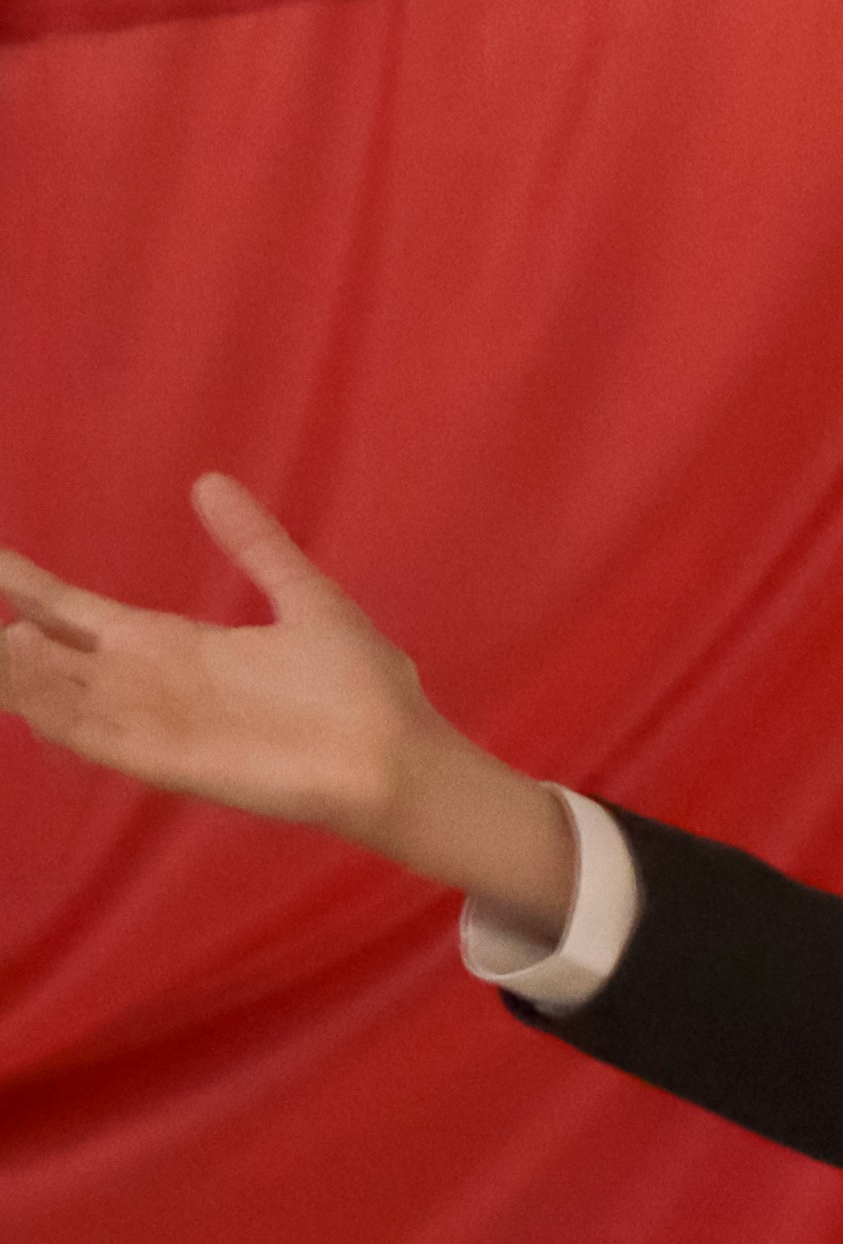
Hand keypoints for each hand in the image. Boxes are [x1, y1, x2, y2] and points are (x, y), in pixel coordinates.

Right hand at [0, 477, 449, 845]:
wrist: (401, 755)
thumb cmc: (364, 687)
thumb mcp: (305, 597)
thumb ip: (256, 546)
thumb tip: (209, 482)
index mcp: (174, 647)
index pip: (76, 612)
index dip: (25, 586)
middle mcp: (150, 685)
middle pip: (48, 653)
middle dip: (4, 636)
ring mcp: (156, 724)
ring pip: (55, 693)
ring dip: (13, 669)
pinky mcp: (171, 761)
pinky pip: (92, 733)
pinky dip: (48, 706)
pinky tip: (14, 670)